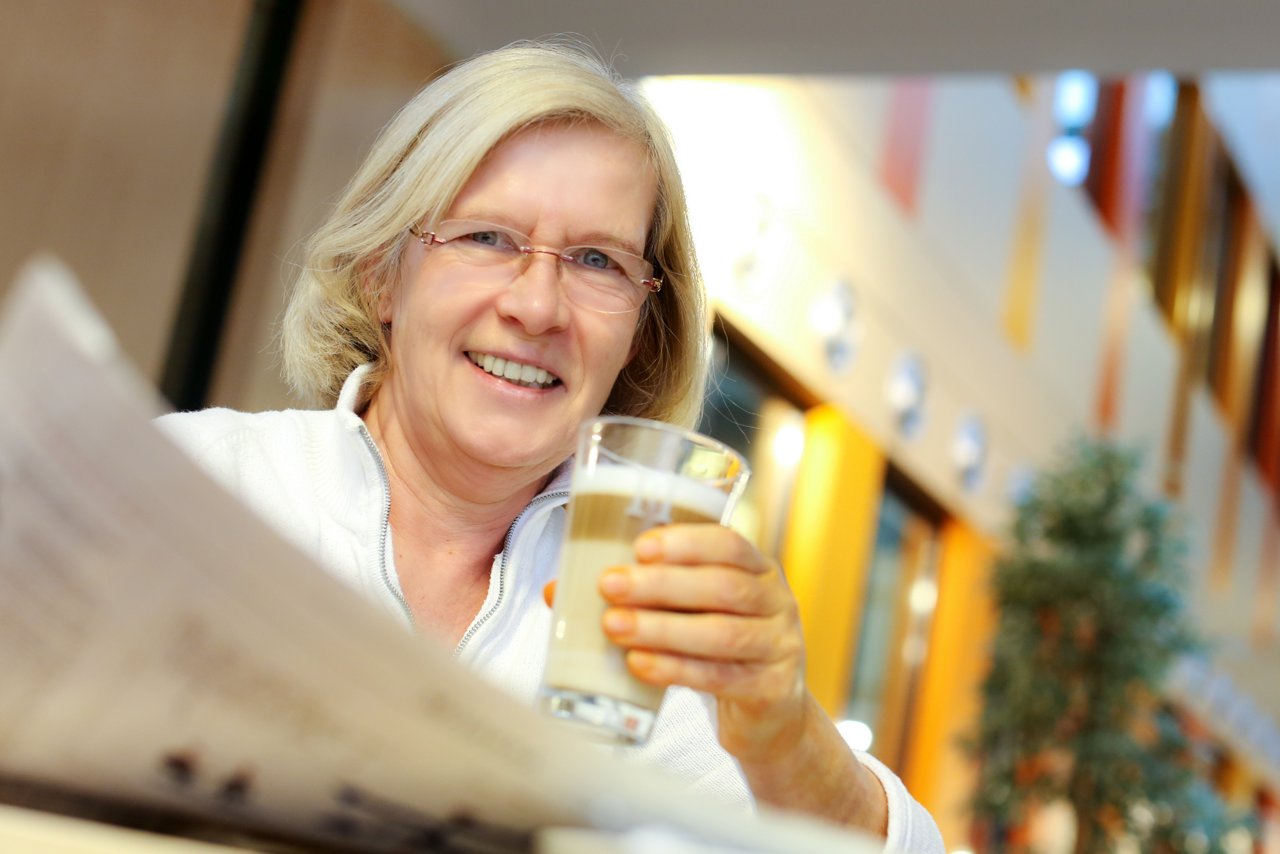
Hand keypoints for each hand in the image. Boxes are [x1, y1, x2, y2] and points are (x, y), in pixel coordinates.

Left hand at [596, 524, 808, 763]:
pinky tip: (639, 664)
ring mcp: (779, 646)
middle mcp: (776, 602)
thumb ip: (641, 596)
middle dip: (661, 584)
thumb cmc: (720, 649)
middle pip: (721, 586)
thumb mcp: (693, 613)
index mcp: (758, 569)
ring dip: (662, 628)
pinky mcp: (771, 689)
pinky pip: (720, 676)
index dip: (686, 542)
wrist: (770, 717)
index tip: (640, 545)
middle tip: (610, 584)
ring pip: (720, 632)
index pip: (729, 543)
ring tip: (614, 625)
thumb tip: (559, 591)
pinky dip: (675, 670)